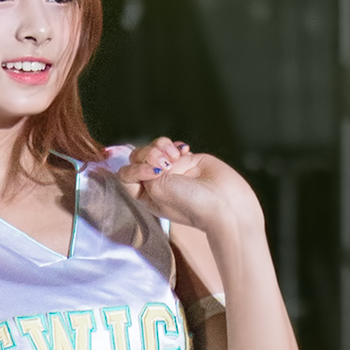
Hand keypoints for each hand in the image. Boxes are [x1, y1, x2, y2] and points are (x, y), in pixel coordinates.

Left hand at [116, 138, 260, 236]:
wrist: (224, 202)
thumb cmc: (191, 204)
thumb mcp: (157, 191)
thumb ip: (142, 172)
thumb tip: (144, 157)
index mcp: (145, 196)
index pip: (126, 175)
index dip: (135, 168)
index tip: (153, 172)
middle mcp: (156, 183)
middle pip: (137, 157)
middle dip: (149, 154)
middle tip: (166, 164)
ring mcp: (171, 171)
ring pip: (153, 147)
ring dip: (161, 146)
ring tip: (175, 157)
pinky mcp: (185, 160)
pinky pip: (171, 145)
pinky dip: (174, 145)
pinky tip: (184, 152)